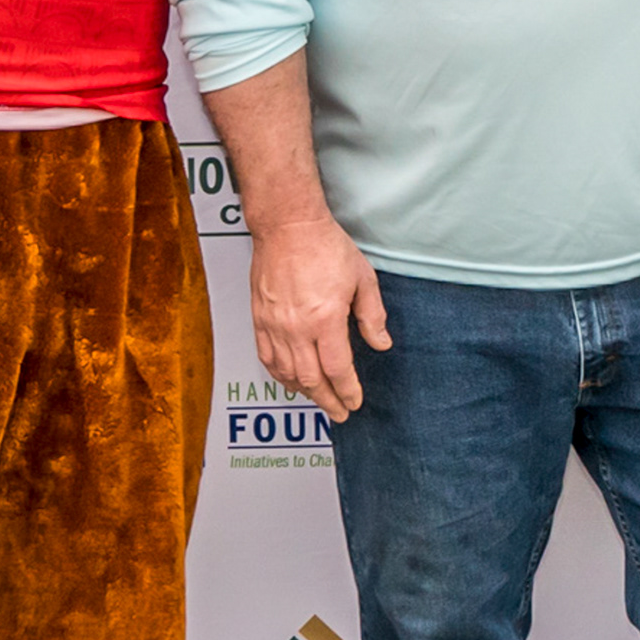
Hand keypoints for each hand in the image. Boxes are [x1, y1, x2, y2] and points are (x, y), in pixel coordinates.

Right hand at [249, 211, 389, 418]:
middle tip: (340, 413)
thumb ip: (372, 316)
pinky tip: (290, 381)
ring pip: (287, 373)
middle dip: (328, 401)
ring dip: (305, 392)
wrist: (288, 226)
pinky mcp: (259, 319)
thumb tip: (381, 344)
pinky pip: (267, 358)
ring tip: (320, 400)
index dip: (348, 391)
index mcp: (325, 319)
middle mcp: (296, 328)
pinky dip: (280, 375)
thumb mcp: (363, 279)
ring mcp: (274, 325)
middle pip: (312, 379)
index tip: (355, 402)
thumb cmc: (326, 247)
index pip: (338, 370)